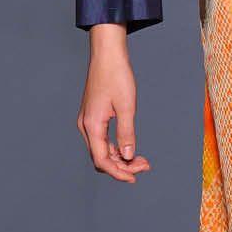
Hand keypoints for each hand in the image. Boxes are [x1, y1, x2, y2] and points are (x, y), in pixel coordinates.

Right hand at [76, 26, 151, 183]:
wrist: (107, 54)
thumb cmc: (116, 76)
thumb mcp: (126, 106)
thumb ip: (127, 133)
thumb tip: (127, 155)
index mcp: (92, 125)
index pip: (101, 159)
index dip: (118, 172)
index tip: (135, 177)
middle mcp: (86, 126)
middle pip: (101, 157)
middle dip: (122, 166)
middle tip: (145, 166)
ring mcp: (88, 121)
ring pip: (102, 150)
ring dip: (120, 158)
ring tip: (142, 160)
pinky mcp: (93, 116)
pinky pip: (103, 140)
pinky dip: (116, 147)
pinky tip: (130, 148)